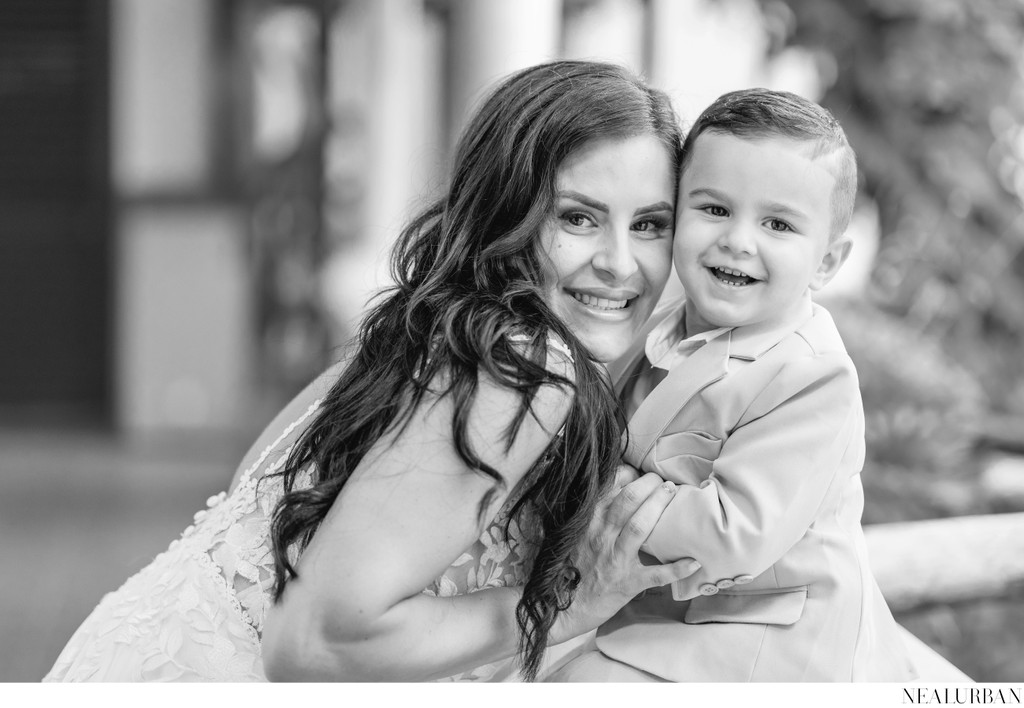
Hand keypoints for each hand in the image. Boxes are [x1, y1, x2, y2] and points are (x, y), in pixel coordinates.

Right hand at [549, 466, 700, 644]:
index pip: (609, 488)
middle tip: (663, 480)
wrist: (560, 607)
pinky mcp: (628, 583)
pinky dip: (676, 569)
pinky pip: (656, 575)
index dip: (628, 475)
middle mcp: (601, 536)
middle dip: (649, 484)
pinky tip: (694, 562)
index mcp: (588, 522)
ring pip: (639, 526)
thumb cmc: (571, 569)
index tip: (640, 473)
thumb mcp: (574, 535)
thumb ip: (590, 515)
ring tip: (672, 493)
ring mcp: (615, 559)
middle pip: (628, 500)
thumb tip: (611, 492)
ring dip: (658, 506)